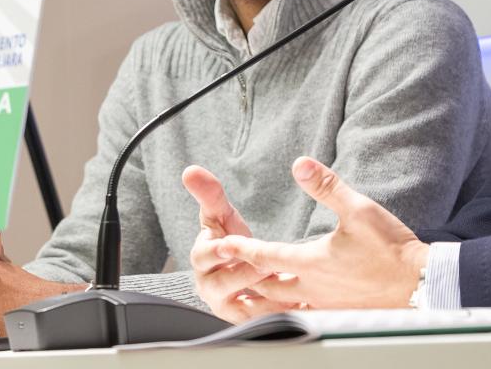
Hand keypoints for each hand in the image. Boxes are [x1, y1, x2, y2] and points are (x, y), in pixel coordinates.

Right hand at [183, 165, 295, 322]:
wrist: (239, 268)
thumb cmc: (229, 238)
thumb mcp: (220, 216)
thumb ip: (209, 194)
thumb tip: (190, 170)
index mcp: (202, 259)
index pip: (203, 256)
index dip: (216, 250)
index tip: (229, 244)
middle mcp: (210, 286)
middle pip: (225, 283)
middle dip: (246, 274)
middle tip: (267, 266)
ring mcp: (228, 306)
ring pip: (245, 307)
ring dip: (265, 299)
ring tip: (289, 290)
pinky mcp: (248, 321)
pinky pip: (263, 321)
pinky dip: (280, 313)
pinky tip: (300, 304)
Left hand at [218, 157, 429, 309]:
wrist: (419, 283)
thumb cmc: (390, 247)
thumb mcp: (359, 208)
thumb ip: (326, 186)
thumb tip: (300, 164)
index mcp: (312, 262)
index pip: (266, 255)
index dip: (241, 248)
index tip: (221, 243)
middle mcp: (312, 287)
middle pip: (266, 286)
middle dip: (244, 277)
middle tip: (226, 270)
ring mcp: (324, 304)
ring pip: (281, 306)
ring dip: (261, 298)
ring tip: (246, 293)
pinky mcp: (337, 313)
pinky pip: (302, 315)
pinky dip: (286, 311)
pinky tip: (286, 307)